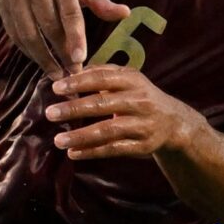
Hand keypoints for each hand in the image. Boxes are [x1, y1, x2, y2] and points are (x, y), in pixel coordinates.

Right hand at [0, 0, 127, 74]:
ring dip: (42, 58)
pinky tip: (40, 62)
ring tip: (56, 75)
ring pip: (28, 34)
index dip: (75, 38)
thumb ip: (103, 3)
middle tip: (72, 74)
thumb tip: (125, 14)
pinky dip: (28, 51)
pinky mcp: (3, 4)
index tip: (80, 61)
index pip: (69, 13)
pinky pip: (15, 34)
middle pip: (48, 27)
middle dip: (60, 54)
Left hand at [42, 64, 207, 159]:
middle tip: (50, 113)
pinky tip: (73, 153)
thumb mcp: (128, 80)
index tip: (56, 87)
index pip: (103, 78)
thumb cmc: (141, 97)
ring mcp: (141, 124)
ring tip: (58, 140)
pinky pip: (113, 149)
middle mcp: (139, 101)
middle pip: (103, 104)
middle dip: (74, 108)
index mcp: (133, 80)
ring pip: (107, 131)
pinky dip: (92, 152)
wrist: (173, 123)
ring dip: (80, 136)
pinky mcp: (141, 145)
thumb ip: (102, 73)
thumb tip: (72, 70)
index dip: (79, 82)